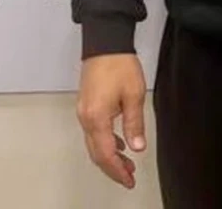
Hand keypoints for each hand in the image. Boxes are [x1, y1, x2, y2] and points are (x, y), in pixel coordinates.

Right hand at [76, 53, 147, 188]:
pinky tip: (118, 142)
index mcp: (97, 118)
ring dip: (109, 156)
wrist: (105, 42)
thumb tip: (137, 147)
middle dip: (112, 168)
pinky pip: (93, 131)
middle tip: (129, 176)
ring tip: (126, 163)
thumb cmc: (119, 64)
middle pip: (96, 153)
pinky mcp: (85, 104)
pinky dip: (104, 142)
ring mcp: (83, 111)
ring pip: (93, 143)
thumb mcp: (133, 94)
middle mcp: (86, 117)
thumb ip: (134, 123)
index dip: (118, 170)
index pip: (106, 154)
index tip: (129, 179)